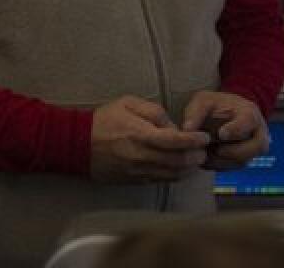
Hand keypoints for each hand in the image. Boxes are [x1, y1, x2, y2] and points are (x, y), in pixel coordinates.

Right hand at [90, 96, 210, 183]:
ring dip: (188, 169)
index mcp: (140, 134)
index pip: (175, 141)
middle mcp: (142, 155)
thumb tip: (172, 126)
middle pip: (177, 161)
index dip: (194, 140)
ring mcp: (138, 171)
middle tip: (204, 150)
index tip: (204, 137)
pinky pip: (160, 180)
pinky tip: (180, 169)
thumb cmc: (104, 119)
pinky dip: (174, 176)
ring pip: (171, 175)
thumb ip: (154, 111)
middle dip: (195, 156)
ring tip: (196, 161)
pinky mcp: (134, 180)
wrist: (78, 143)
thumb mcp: (128, 103)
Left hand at [182, 90, 267, 170]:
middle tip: (214, 149)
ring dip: (222, 161)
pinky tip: (206, 159)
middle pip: (254, 148)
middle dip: (231, 151)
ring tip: (205, 154)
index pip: (249, 123)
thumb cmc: (215, 105)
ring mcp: (253, 149)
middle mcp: (258, 133)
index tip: (221, 134)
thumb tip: (187, 129)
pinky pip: (234, 167)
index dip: (235, 130)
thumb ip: (195, 113)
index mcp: (250, 113)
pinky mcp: (245, 160)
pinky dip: (219, 165)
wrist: (224, 113)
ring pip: (243, 161)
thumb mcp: (203, 101)